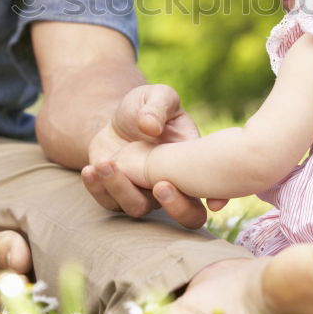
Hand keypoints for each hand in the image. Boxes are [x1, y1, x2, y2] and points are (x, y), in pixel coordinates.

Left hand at [82, 84, 227, 227]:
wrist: (121, 118)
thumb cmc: (148, 107)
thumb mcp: (157, 97)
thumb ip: (157, 107)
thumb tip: (150, 126)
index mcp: (193, 164)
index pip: (214, 188)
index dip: (220, 197)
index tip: (214, 202)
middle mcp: (175, 185)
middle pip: (188, 216)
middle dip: (176, 206)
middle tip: (160, 184)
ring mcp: (146, 195)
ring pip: (139, 209)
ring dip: (122, 189)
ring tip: (105, 163)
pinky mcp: (118, 195)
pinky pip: (109, 203)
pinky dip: (98, 188)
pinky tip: (92, 169)